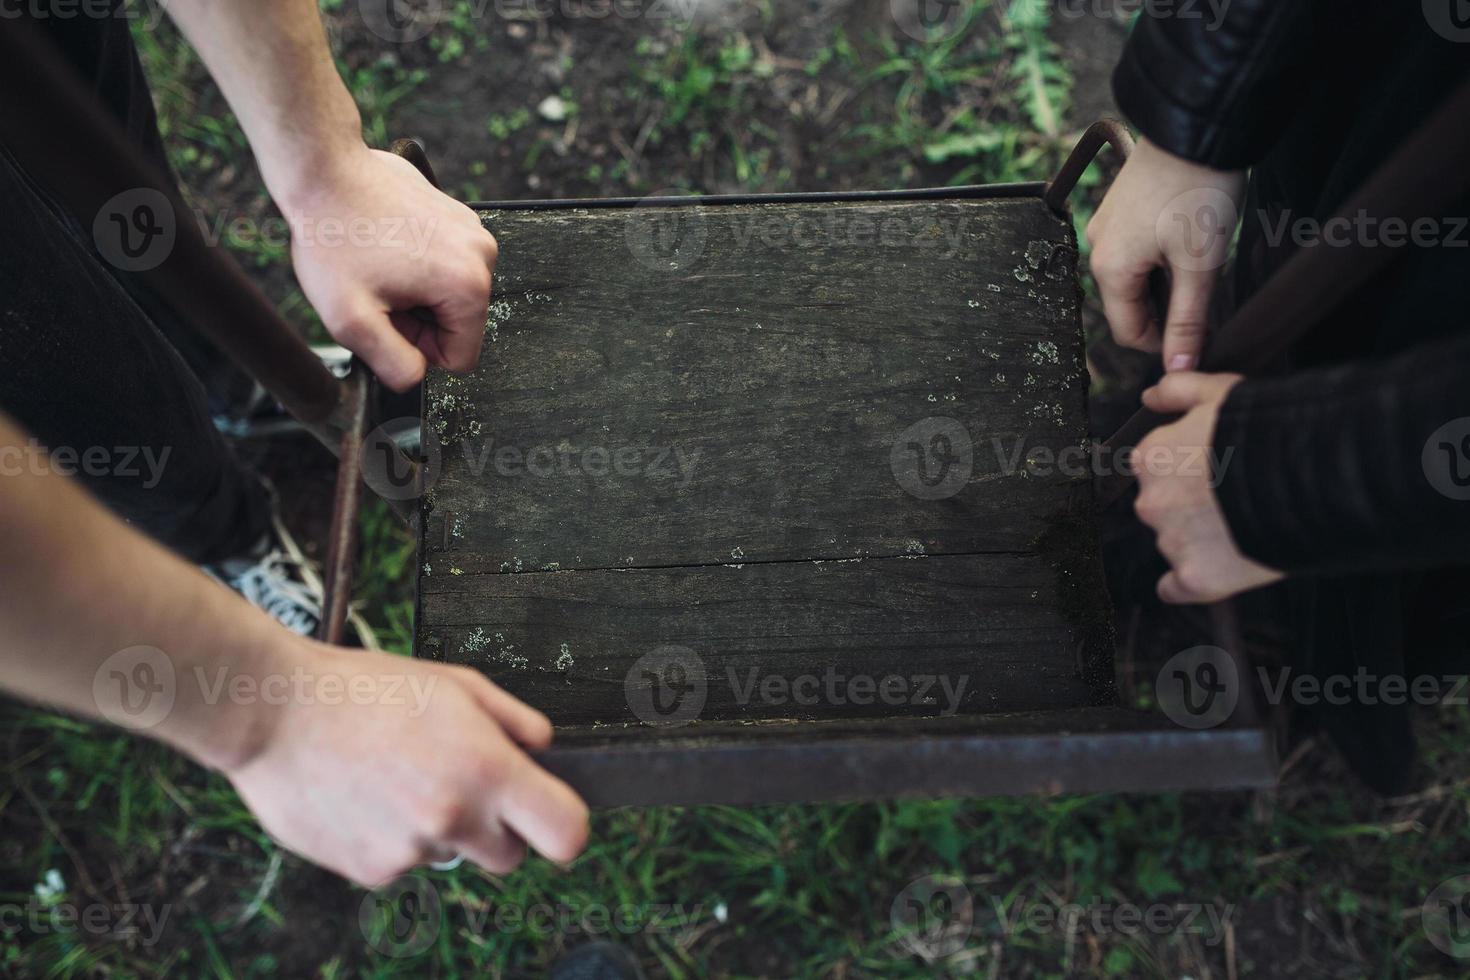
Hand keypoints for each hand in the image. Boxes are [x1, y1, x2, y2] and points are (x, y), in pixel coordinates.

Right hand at [224, 641, 587, 885]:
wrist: (274, 712)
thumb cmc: (364, 689)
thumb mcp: (455, 682)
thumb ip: (514, 719)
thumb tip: (543, 748)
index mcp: (485, 769)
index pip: (565, 833)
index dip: (564, 827)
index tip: (550, 815)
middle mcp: (453, 818)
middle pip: (509, 856)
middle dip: (497, 828)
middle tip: (460, 784)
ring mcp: (409, 851)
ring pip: (449, 855)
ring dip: (436, 828)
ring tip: (395, 775)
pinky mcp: (368, 872)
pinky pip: (401, 863)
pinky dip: (391, 839)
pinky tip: (365, 795)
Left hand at [285, 147, 496, 390]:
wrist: (326, 172)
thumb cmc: (334, 238)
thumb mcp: (351, 321)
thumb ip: (393, 365)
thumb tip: (415, 379)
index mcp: (468, 286)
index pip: (461, 358)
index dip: (418, 349)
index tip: (389, 316)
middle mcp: (482, 256)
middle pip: (458, 323)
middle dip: (418, 318)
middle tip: (379, 289)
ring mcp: (473, 231)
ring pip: (450, 294)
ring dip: (416, 291)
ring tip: (382, 264)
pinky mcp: (458, 215)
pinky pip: (446, 264)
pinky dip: (418, 262)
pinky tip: (388, 244)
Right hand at [1086, 138, 1244, 371]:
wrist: (1197, 127)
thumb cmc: (1199, 189)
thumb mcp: (1199, 265)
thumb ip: (1187, 321)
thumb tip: (1179, 368)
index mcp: (1110, 268)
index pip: (1128, 332)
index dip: (1164, 344)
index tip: (1200, 336)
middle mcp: (1098, 248)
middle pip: (1130, 304)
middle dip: (1166, 309)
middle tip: (1207, 294)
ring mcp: (1106, 225)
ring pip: (1134, 277)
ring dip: (1165, 282)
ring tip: (1200, 259)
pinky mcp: (1119, 208)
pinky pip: (1134, 250)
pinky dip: (1159, 256)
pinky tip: (1187, 238)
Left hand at [1134, 371, 1283, 603]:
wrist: (1309, 474)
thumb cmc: (1267, 429)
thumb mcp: (1220, 391)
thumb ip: (1177, 389)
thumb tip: (1150, 394)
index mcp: (1152, 457)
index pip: (1156, 468)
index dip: (1189, 469)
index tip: (1216, 471)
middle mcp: (1153, 501)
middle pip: (1164, 508)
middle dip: (1192, 505)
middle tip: (1234, 499)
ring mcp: (1174, 542)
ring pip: (1175, 544)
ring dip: (1200, 539)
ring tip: (1243, 526)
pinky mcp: (1198, 577)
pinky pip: (1179, 588)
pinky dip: (1188, 583)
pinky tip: (1206, 575)